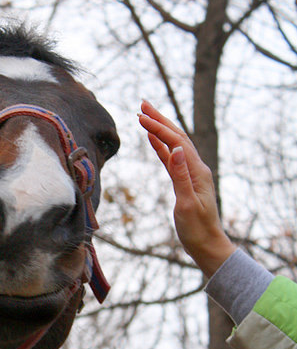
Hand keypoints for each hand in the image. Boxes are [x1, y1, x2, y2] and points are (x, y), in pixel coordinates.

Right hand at [138, 101, 235, 277]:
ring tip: (144, 115)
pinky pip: (171, 158)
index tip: (140, 116)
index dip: (159, 128)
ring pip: (174, 144)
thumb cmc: (197, 229)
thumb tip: (177, 150)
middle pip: (177, 136)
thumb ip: (181, 177)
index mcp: (197, 171)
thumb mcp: (187, 204)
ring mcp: (190, 173)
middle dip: (160, 119)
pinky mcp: (184, 181)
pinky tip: (152, 139)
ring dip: (160, 128)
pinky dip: (161, 146)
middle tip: (143, 103)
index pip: (176, 142)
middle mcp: (195, 168)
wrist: (207, 245)